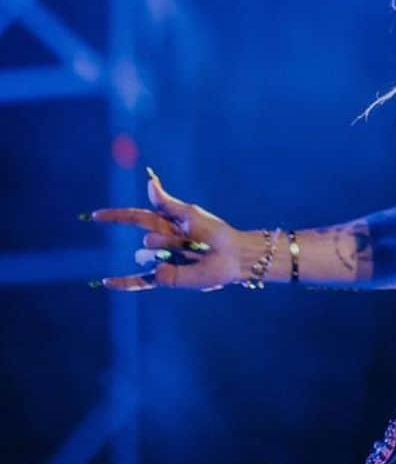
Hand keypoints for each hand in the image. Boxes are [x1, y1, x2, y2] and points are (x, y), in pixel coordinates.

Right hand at [89, 168, 253, 291]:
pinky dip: (124, 282)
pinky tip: (107, 283)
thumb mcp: (191, 214)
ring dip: (166, 254)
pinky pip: (140, 281)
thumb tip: (149, 181)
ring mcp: (161, 261)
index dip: (116, 216)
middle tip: (189, 241)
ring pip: (147, 256)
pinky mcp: (165, 279)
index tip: (96, 216)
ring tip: (190, 255)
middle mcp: (160, 242)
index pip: (135, 218)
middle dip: (165, 238)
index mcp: (166, 223)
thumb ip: (166, 203)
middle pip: (147, 237)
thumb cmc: (215, 232)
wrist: (232, 256)